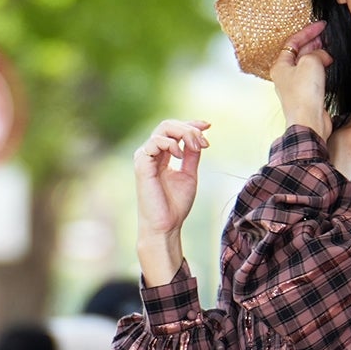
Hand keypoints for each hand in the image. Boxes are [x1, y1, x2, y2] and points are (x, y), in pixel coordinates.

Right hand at [133, 118, 207, 238]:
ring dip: (184, 134)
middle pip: (168, 125)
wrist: (166, 225)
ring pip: (163, 129)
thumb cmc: (175, 205)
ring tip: (196, 148)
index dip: (191, 124)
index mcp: (161, 155)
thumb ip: (192, 155)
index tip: (208, 126)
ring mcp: (145, 157)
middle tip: (204, 142)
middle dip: (189, 129)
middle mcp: (151, 153)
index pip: (173, 130)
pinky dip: (171, 144)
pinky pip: (155, 142)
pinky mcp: (142, 164)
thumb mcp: (189, 174)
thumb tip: (199, 137)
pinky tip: (180, 156)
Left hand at [269, 21, 332, 139]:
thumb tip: (323, 55)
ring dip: (318, 55)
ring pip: (307, 64)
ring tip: (329, 50)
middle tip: (326, 36)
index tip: (321, 25)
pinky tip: (329, 65)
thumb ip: (316, 52)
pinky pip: (313, 76)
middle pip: (299, 52)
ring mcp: (295, 86)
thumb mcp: (311, 62)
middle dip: (313, 42)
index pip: (293, 41)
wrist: (309, 122)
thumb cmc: (304, 95)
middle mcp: (285, 75)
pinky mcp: (306, 95)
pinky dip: (321, 68)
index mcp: (280, 66)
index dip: (308, 31)